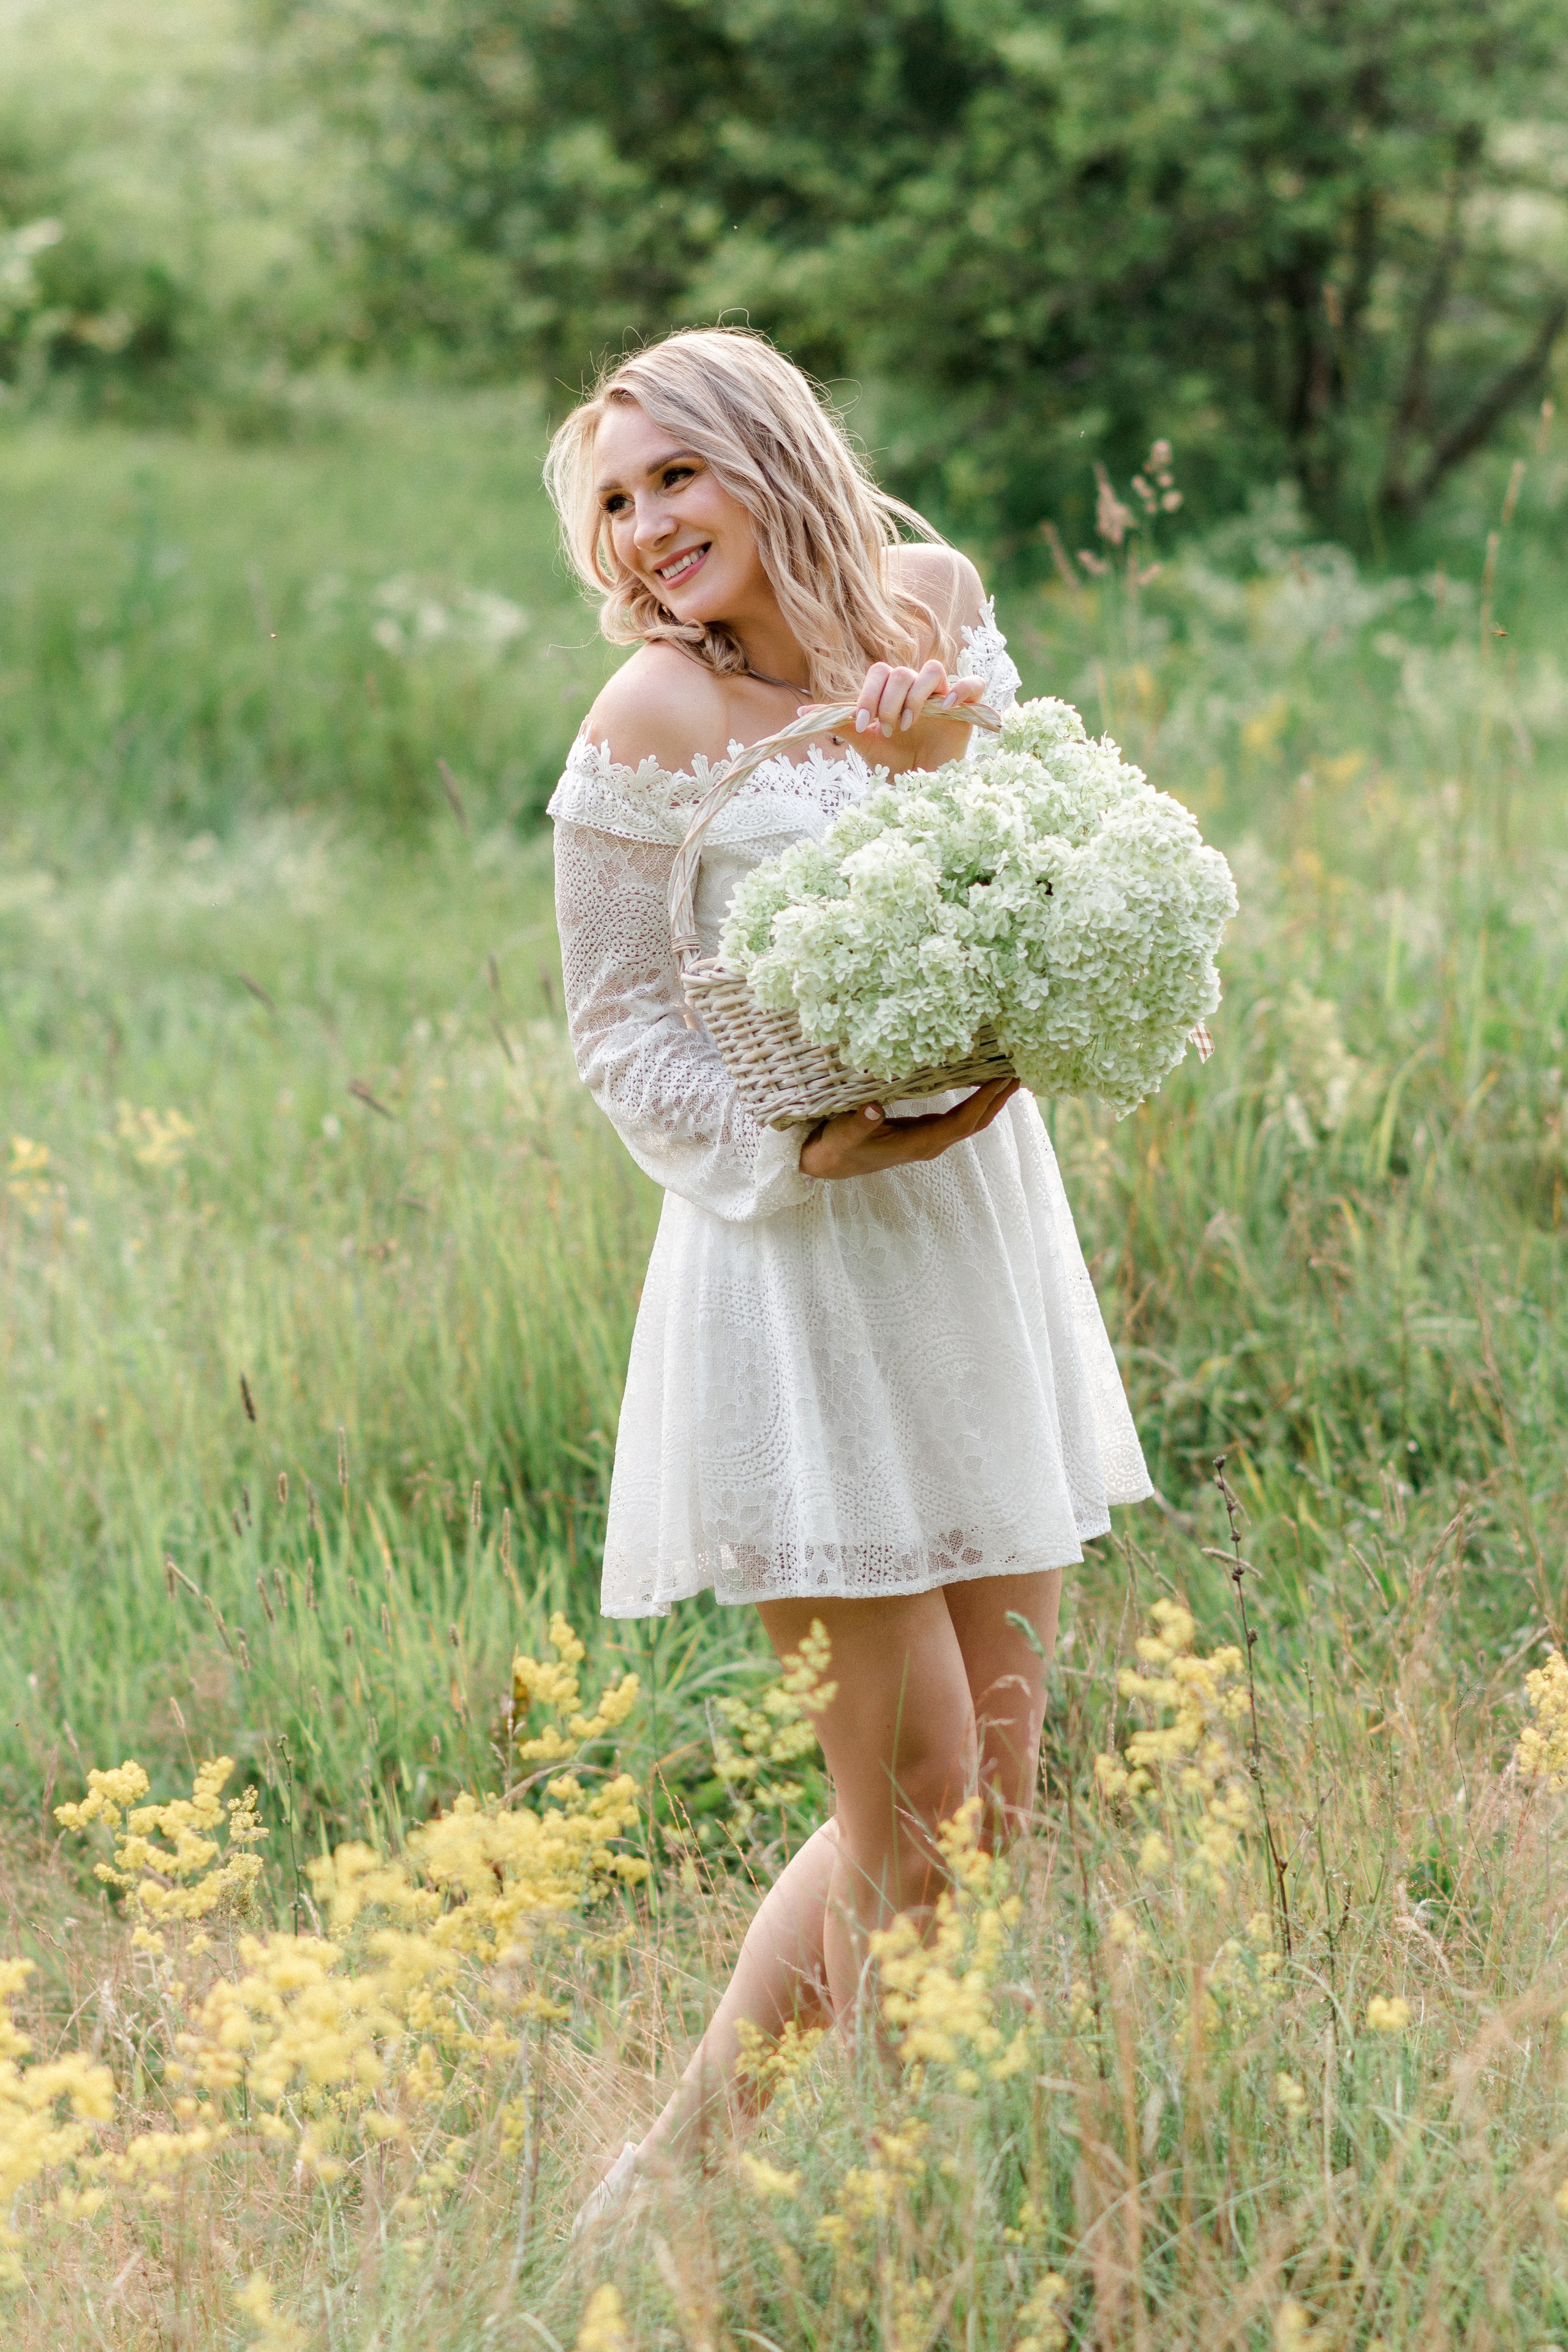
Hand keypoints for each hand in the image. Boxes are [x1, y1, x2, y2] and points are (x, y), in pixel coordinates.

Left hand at [799, 661, 986, 773]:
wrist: (920, 787)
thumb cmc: (894, 762)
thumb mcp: (865, 742)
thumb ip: (839, 723)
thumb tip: (800, 713)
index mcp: (893, 692)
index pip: (880, 672)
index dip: (868, 695)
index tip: (861, 724)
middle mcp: (918, 689)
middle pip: (902, 672)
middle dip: (888, 702)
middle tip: (887, 729)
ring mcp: (944, 697)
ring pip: (933, 670)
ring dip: (915, 697)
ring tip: (908, 725)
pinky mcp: (968, 709)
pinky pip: (973, 684)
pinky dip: (962, 689)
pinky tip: (948, 707)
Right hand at [799, 1077, 1020, 1178]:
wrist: (828, 1164)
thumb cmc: (837, 1148)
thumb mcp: (843, 1135)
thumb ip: (859, 1122)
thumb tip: (873, 1107)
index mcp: (917, 1144)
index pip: (961, 1123)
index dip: (983, 1102)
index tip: (1003, 1079)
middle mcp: (930, 1143)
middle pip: (975, 1122)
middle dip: (999, 1099)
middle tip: (1022, 1070)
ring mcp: (928, 1138)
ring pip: (970, 1119)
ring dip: (992, 1099)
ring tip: (1011, 1073)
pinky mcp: (923, 1131)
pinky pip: (959, 1115)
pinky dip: (975, 1099)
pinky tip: (982, 1081)